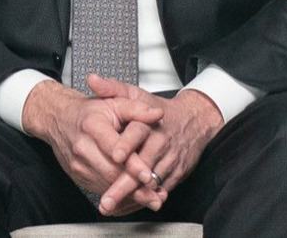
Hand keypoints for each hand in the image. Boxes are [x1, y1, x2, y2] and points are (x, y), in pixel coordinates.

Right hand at [20, 79, 166, 214]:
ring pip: (106, 184)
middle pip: (111, 172)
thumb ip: (138, 109)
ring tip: (150, 199)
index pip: (115, 149)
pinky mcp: (78, 176)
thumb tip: (158, 114)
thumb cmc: (91, 112)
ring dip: (128, 195)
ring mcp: (79, 165)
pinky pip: (100, 188)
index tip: (147, 175)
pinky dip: (118, 195)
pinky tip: (134, 197)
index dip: (132, 163)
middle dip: (134, 186)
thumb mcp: (115, 102)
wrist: (61, 120)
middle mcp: (83, 147)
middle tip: (155, 195)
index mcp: (93, 126)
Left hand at [87, 75, 224, 210]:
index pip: (138, 133)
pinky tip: (130, 206)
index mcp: (151, 122)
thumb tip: (92, 80)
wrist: (194, 120)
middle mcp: (163, 142)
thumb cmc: (159, 109)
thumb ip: (113, 89)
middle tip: (108, 196)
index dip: (127, 144)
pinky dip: (146, 199)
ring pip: (152, 181)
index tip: (116, 155)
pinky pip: (161, 189)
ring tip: (115, 206)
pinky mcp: (177, 173)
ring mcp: (171, 159)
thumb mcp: (136, 94)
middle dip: (125, 182)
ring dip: (134, 195)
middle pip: (143, 164)